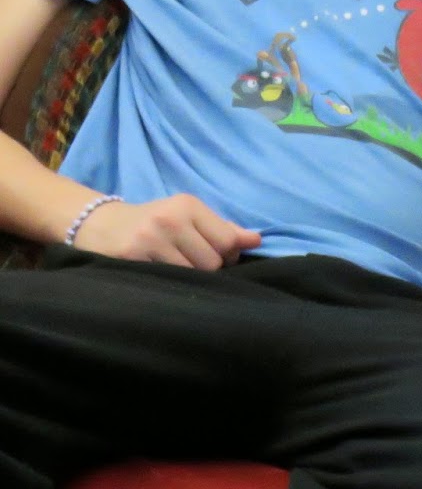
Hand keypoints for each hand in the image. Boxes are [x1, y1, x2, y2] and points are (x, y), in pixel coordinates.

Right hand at [73, 194, 260, 268]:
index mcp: (188, 205)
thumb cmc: (153, 223)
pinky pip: (166, 280)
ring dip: (189, 279)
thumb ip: (224, 229)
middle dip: (209, 269)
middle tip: (192, 264)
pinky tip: (158, 274)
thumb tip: (257, 241)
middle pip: (213, 261)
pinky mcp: (130, 258)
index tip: (217, 257)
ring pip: (192, 274)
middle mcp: (170, 219)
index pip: (229, 240)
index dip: (229, 255)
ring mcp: (149, 239)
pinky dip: (168, 283)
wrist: (97, 224)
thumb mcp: (187, 217)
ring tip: (175, 270)